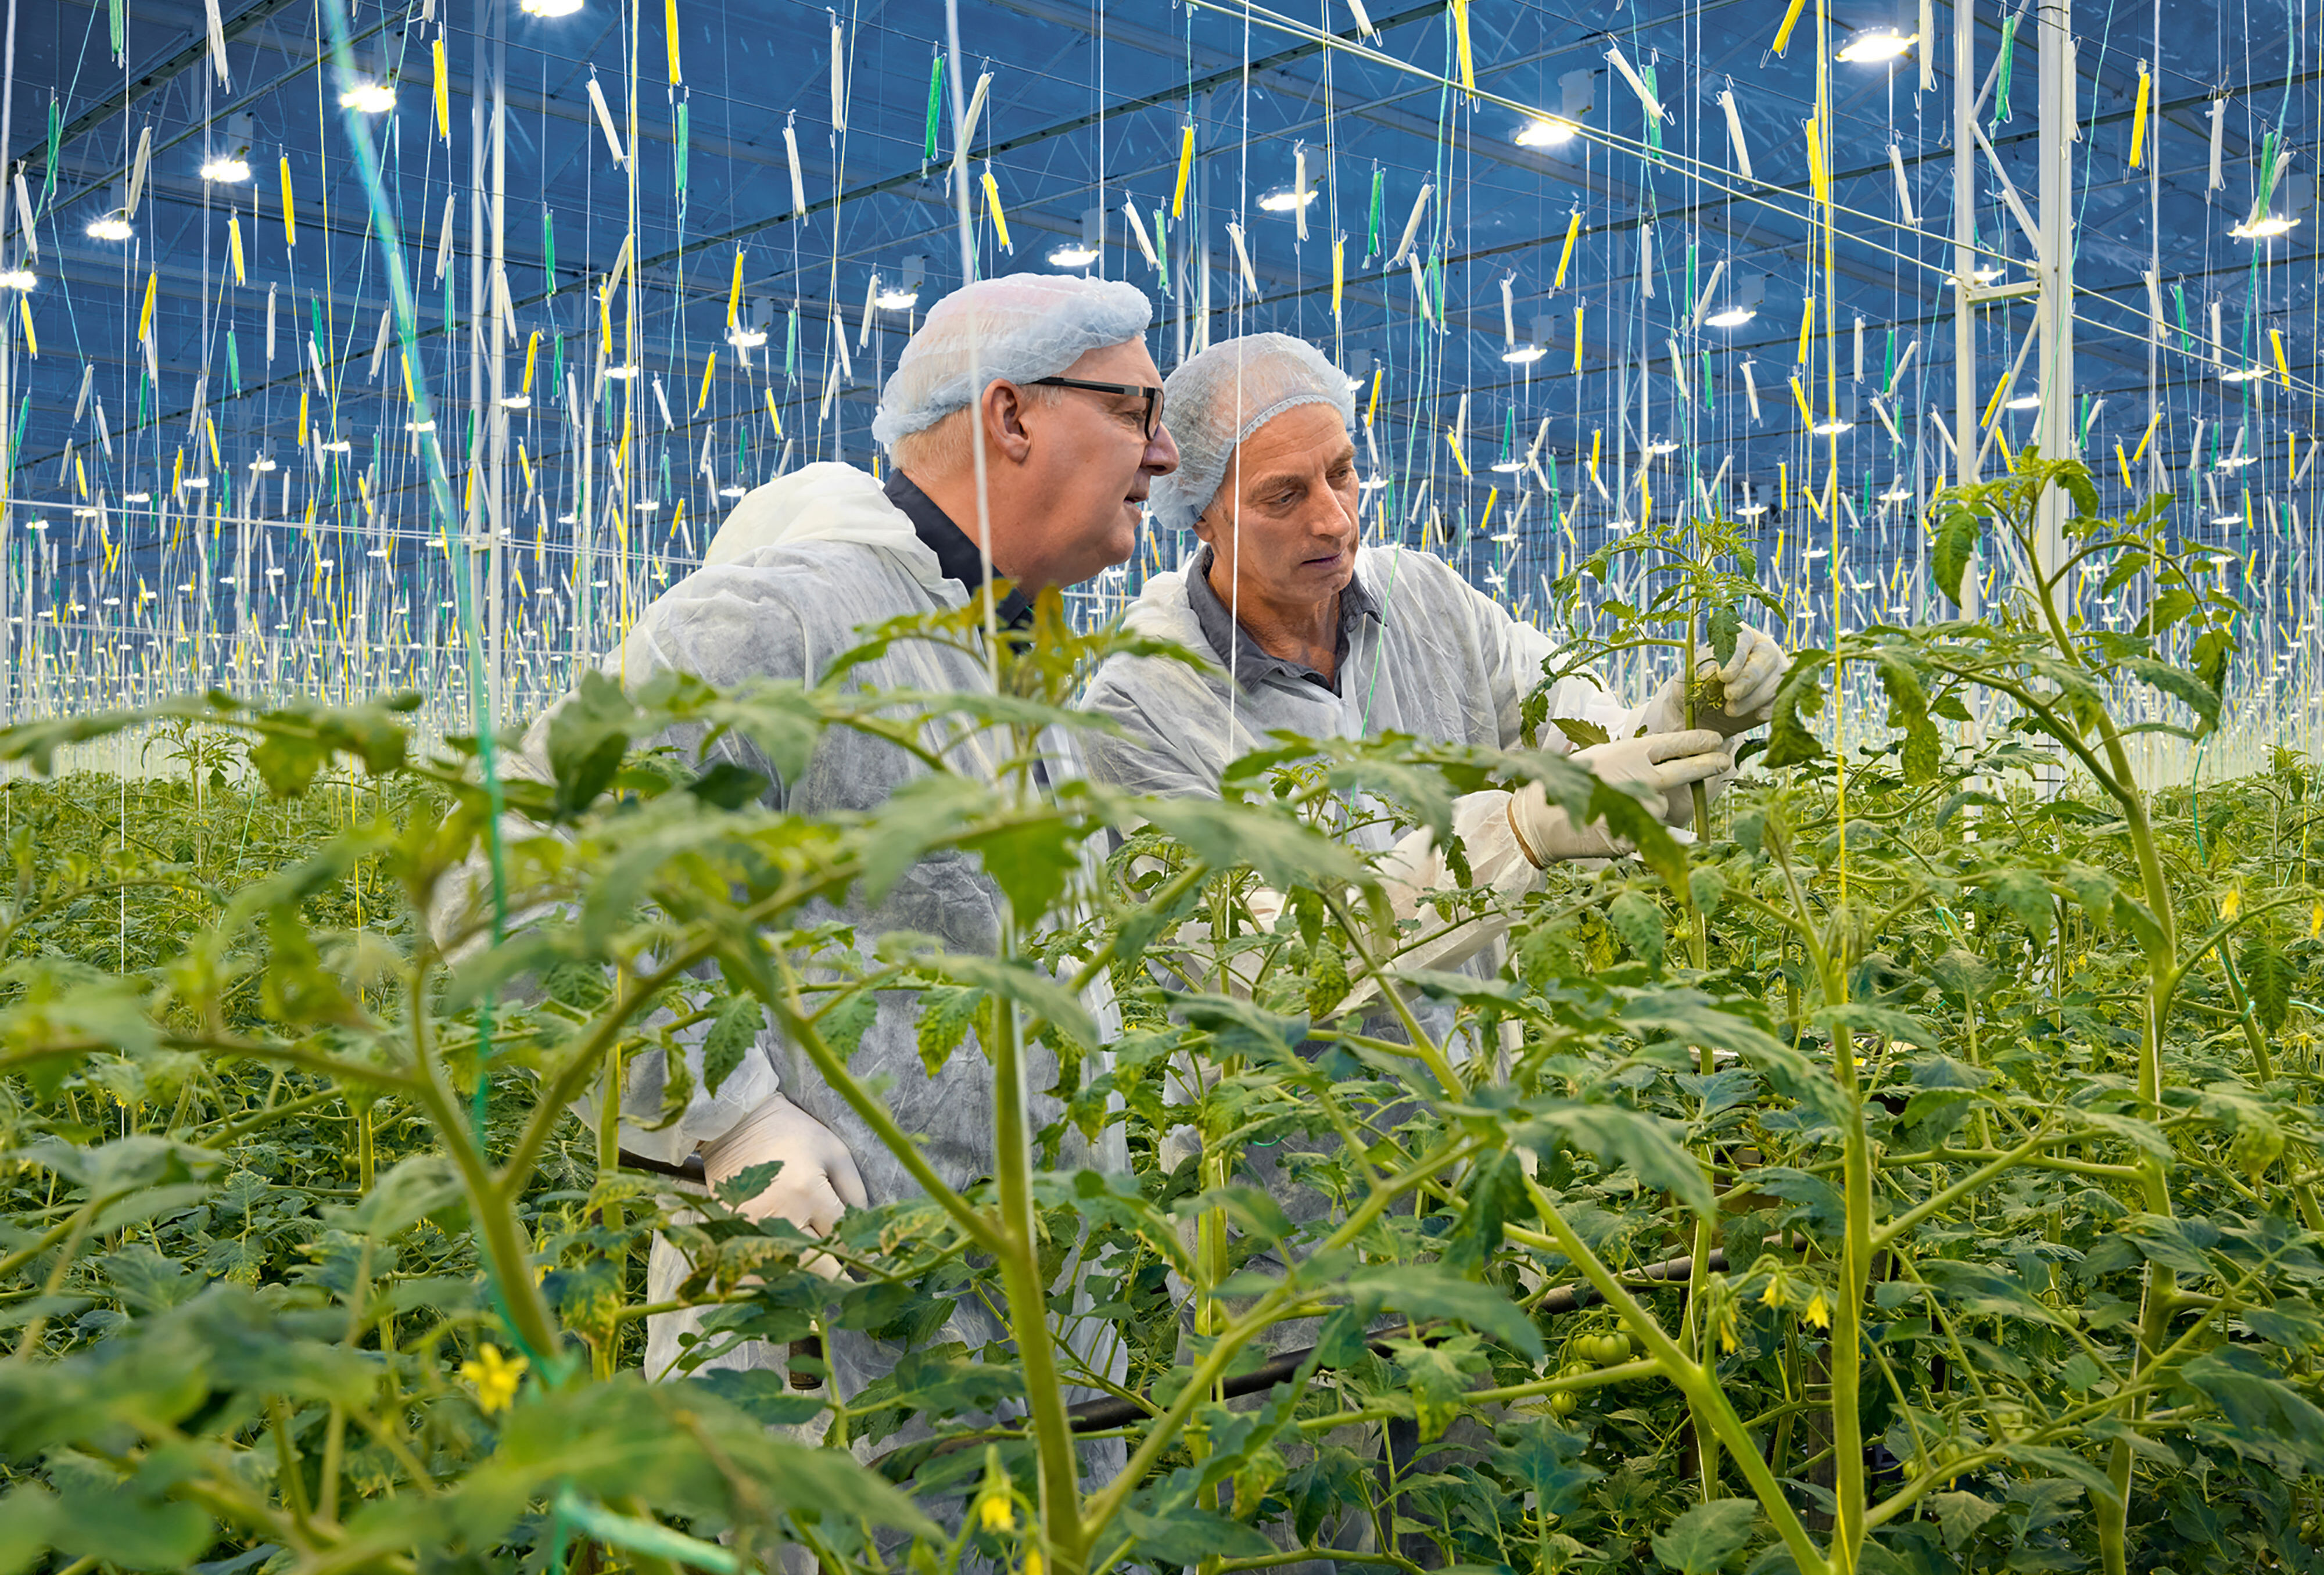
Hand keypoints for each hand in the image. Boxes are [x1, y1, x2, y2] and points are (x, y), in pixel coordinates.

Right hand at [699, 1093, 867, 1279]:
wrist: (738, 1123)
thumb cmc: (793, 1133)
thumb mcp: (835, 1151)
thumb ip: (855, 1190)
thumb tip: (864, 1229)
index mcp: (810, 1192)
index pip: (842, 1239)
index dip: (860, 1254)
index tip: (870, 1263)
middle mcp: (781, 1214)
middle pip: (815, 1265)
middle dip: (836, 1275)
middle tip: (849, 1278)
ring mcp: (752, 1226)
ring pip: (786, 1273)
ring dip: (805, 1279)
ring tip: (821, 1278)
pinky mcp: (732, 1230)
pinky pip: (755, 1268)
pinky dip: (773, 1276)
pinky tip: (787, 1274)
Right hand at [1578, 729, 1734, 827]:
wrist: (1544, 820)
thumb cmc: (1571, 784)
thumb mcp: (1602, 758)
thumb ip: (1633, 759)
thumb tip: (1666, 759)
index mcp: (1629, 753)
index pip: (1673, 744)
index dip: (1697, 742)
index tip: (1715, 740)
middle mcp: (1639, 776)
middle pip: (1683, 771)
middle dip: (1706, 765)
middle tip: (1725, 760)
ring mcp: (1640, 806)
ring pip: (1661, 808)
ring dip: (1649, 810)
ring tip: (1615, 810)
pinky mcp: (1637, 833)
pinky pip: (1647, 831)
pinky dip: (1635, 830)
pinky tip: (1610, 827)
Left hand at [1643, 625, 1787, 737]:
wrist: (1700, 715)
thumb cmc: (1694, 689)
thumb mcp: (1690, 679)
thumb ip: (1703, 673)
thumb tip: (1720, 673)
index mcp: (1736, 637)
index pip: (1742, 639)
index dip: (1735, 657)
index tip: (1723, 676)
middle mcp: (1760, 650)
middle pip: (1766, 656)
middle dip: (1748, 678)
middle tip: (1730, 695)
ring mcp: (1774, 672)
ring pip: (1776, 679)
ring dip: (1753, 698)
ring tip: (1730, 710)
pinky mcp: (1778, 694)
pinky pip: (1782, 699)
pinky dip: (1771, 708)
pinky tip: (1757, 715)